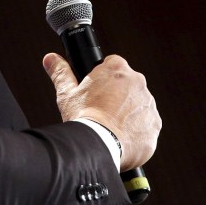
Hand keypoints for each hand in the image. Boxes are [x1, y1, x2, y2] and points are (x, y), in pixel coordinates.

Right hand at [42, 52, 160, 170]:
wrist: (99, 145)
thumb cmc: (83, 118)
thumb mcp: (67, 93)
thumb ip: (60, 72)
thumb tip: (50, 58)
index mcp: (117, 69)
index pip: (113, 64)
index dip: (104, 77)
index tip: (97, 91)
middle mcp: (137, 82)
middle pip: (127, 85)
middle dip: (118, 95)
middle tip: (102, 110)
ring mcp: (148, 103)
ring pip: (138, 104)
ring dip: (128, 112)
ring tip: (111, 126)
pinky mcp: (155, 124)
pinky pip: (147, 124)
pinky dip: (137, 130)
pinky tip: (121, 137)